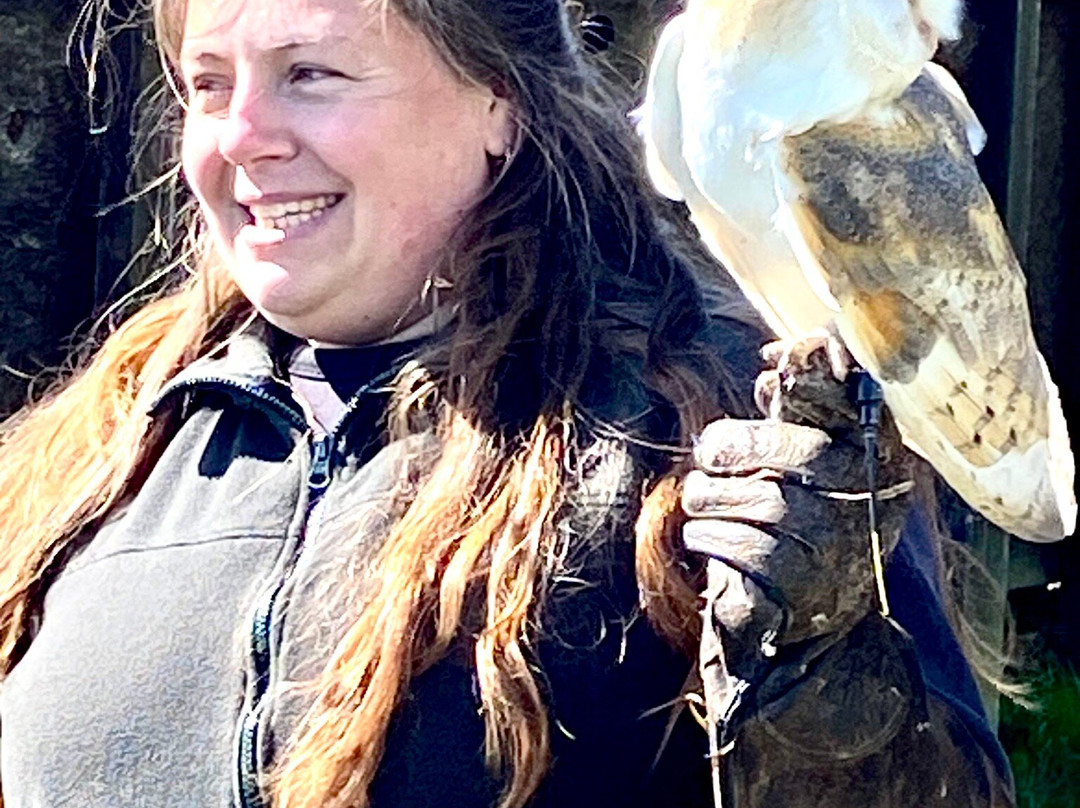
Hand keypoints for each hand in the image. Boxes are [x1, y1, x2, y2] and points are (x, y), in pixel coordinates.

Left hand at [682, 352, 913, 677]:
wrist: (802, 622)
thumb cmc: (793, 525)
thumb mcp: (800, 469)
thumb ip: (792, 417)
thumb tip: (774, 364)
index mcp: (877, 466)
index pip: (857, 410)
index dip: (814, 380)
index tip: (767, 367)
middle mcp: (867, 507)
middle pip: (803, 453)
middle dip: (741, 444)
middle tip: (708, 452)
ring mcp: (836, 549)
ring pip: (762, 498)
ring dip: (713, 495)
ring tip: (702, 499)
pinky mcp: (798, 587)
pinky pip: (738, 542)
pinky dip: (708, 533)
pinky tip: (706, 534)